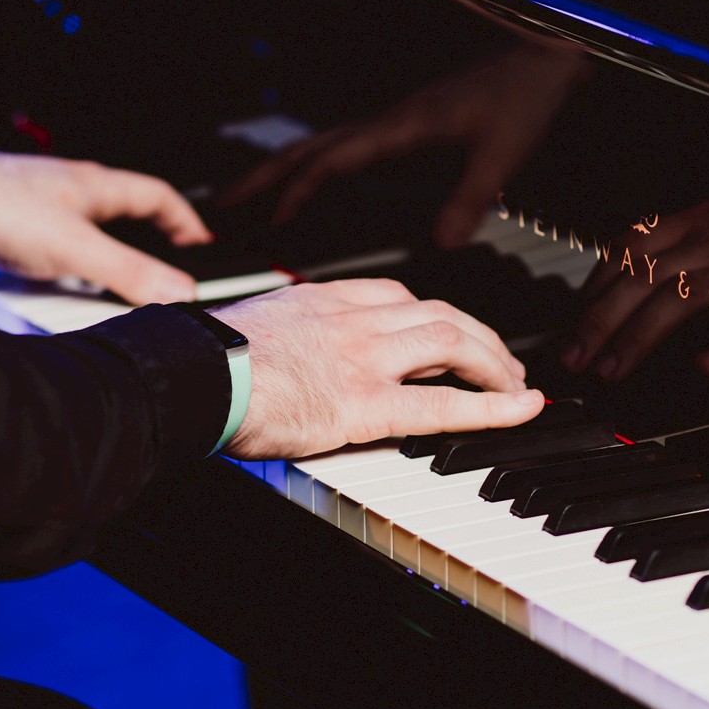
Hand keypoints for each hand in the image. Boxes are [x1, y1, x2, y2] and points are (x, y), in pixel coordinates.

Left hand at [0, 144, 213, 304]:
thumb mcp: (77, 248)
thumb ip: (131, 273)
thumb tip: (179, 292)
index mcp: (95, 186)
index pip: (158, 197)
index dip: (185, 222)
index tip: (202, 248)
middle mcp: (70, 195)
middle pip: (123, 222)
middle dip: (143, 253)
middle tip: (160, 281)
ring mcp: (39, 214)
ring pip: (86, 245)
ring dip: (98, 272)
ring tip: (106, 299)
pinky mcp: (11, 236)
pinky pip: (51, 262)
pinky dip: (62, 282)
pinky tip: (55, 300)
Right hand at [211, 278, 544, 457]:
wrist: (187, 376)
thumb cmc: (201, 363)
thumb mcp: (252, 330)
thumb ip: (285, 337)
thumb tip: (284, 357)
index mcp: (322, 300)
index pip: (398, 298)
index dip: (436, 318)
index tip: (452, 334)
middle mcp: (350, 319)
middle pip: (437, 314)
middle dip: (480, 338)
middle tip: (504, 365)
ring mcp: (362, 357)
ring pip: (452, 343)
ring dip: (494, 364)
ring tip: (517, 387)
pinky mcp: (365, 402)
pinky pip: (443, 403)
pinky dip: (493, 406)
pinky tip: (521, 410)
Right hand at [222, 43, 589, 246]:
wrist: (542, 54)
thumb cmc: (524, 96)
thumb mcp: (501, 154)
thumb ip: (469, 199)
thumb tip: (441, 246)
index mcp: (402, 127)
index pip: (333, 159)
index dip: (299, 190)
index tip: (270, 222)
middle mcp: (389, 122)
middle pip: (309, 147)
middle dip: (263, 176)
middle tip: (219, 206)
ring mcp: (394, 121)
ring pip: (321, 143)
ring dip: (281, 170)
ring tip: (249, 198)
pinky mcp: (407, 125)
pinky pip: (344, 147)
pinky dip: (315, 166)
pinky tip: (312, 184)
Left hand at [563, 190, 708, 381]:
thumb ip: (688, 241)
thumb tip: (635, 272)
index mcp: (707, 220)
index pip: (632, 247)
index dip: (596, 285)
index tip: (575, 317)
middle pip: (643, 277)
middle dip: (599, 319)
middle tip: (572, 357)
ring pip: (679, 300)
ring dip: (637, 338)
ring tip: (611, 372)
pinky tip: (699, 374)